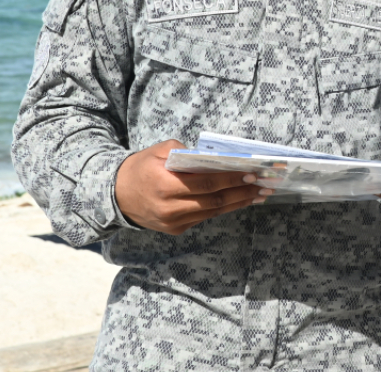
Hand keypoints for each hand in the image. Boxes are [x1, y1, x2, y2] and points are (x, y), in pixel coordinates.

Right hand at [115, 139, 269, 233]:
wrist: (115, 195)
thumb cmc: (141, 167)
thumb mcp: (159, 151)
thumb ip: (186, 152)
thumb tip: (216, 158)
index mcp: (165, 185)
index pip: (207, 182)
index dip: (231, 179)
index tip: (253, 173)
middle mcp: (170, 208)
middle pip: (215, 200)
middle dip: (243, 192)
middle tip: (265, 184)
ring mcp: (173, 222)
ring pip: (213, 212)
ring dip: (239, 203)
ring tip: (260, 194)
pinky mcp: (175, 230)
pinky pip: (204, 218)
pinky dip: (223, 209)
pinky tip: (240, 201)